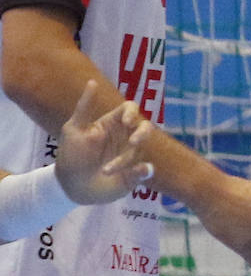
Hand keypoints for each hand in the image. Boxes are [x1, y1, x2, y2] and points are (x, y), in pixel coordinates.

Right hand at [54, 80, 154, 204]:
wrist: (77, 191)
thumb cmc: (104, 186)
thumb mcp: (121, 186)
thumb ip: (134, 177)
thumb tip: (149, 168)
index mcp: (131, 144)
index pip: (143, 133)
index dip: (142, 138)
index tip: (133, 152)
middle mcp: (120, 133)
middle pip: (137, 119)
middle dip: (141, 129)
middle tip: (134, 142)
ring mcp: (100, 129)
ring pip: (120, 111)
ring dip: (129, 112)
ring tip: (128, 122)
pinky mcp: (78, 129)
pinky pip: (82, 110)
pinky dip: (87, 96)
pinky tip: (92, 85)